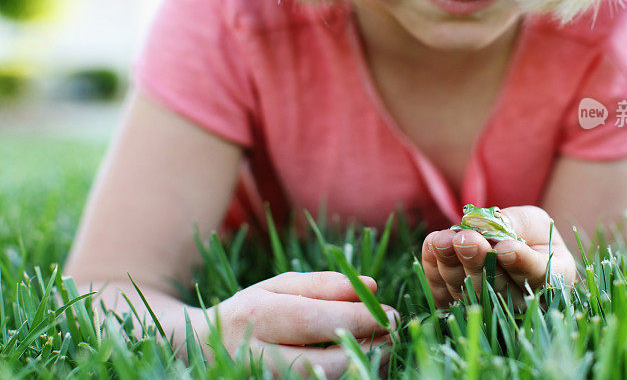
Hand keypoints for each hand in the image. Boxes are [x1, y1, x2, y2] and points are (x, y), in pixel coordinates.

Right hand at [197, 271, 398, 377]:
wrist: (204, 348)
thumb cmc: (252, 309)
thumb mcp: (279, 286)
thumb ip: (323, 284)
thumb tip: (371, 288)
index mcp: (257, 316)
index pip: (315, 320)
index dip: (358, 318)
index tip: (388, 312)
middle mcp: (256, 356)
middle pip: (323, 363)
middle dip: (367, 348)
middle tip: (392, 331)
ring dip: (362, 366)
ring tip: (382, 345)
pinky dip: (347, 376)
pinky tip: (361, 360)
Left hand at [421, 206, 577, 309]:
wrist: (513, 248)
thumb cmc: (531, 234)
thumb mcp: (534, 222)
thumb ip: (517, 223)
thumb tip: (489, 225)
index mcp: (550, 280)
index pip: (538, 275)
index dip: (521, 263)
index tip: (506, 248)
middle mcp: (520, 301)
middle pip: (497, 286)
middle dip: (478, 261)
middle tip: (466, 239)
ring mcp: (487, 308)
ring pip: (468, 290)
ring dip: (452, 263)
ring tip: (443, 239)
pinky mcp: (458, 304)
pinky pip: (444, 292)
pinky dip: (435, 269)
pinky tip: (432, 245)